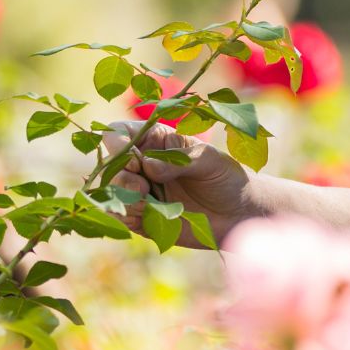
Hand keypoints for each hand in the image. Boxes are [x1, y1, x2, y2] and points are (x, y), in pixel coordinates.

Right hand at [100, 120, 256, 245]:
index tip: (129, 155)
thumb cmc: (227, 178)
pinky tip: (147, 215)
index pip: (121, 132)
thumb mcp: (208, 161)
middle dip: (122, 175)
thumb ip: (179, 160)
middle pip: (110, 164)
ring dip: (125, 197)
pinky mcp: (141, 216)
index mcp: (157, 141)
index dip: (116, 141)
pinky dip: (127, 215)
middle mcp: (143, 164)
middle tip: (144, 186)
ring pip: (111, 191)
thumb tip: (147, 166)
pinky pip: (119, 215)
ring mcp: (140, 191)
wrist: (239, 214)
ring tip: (150, 202)